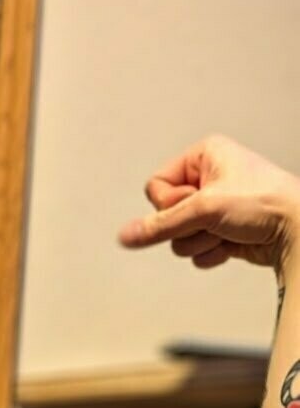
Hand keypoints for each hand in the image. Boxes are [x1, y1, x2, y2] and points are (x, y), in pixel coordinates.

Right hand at [117, 134, 299, 278]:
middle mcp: (208, 178)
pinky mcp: (223, 231)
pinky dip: (212, 253)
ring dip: (202, 242)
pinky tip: (234, 243)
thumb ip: (159, 225)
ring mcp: (215, 207)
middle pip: (167, 216)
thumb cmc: (262, 204)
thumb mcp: (204, 209)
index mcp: (203, 155)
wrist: (296, 229)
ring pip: (181, 237)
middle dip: (190, 226)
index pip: (156, 187)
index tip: (199, 202)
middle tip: (217, 218)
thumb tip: (124, 236)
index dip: (171, 203)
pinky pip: (197, 250)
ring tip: (229, 231)